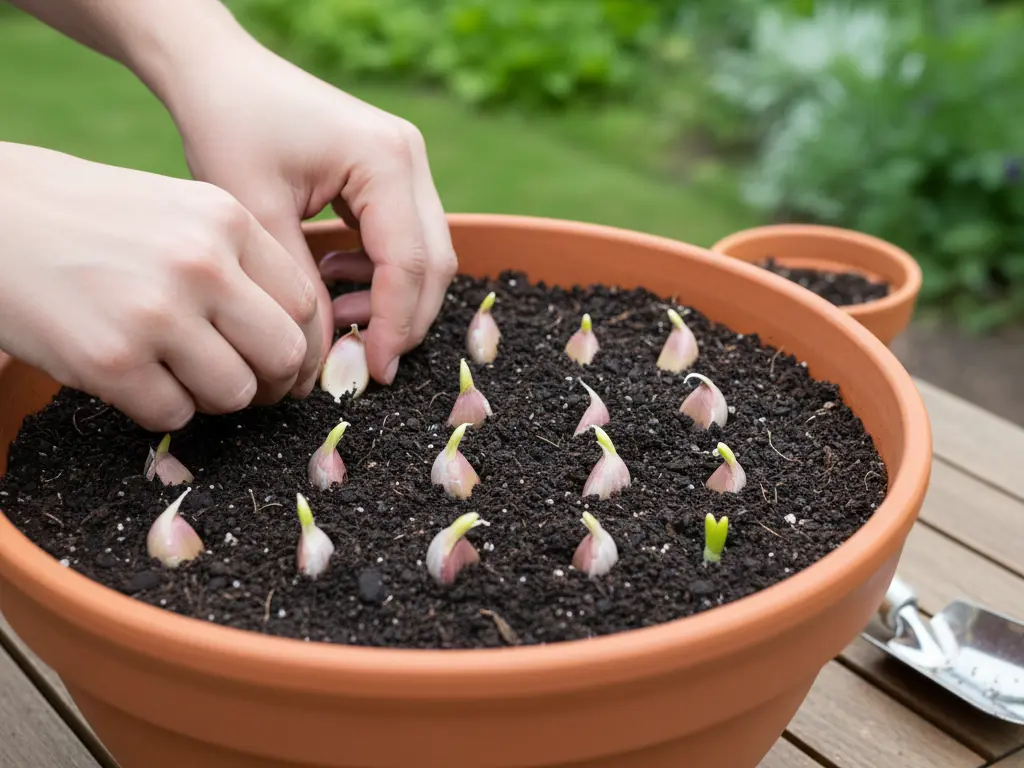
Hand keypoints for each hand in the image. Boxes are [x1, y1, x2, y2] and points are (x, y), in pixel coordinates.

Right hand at [0, 142, 319, 430]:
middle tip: (246, 385)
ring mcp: (156, 313)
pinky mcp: (111, 360)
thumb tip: (293, 339)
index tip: (285, 365)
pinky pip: (174, 415)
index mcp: (227, 220)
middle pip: (283, 355)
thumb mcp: (179, 211)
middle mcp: (201, 264)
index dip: (302, 346)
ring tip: (179, 375)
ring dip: (214, 398)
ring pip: (235, 393)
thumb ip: (239, 262)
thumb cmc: (92, 219)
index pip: (304, 305)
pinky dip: (160, 408)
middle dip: (272, 382)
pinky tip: (134, 378)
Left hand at [163, 39, 456, 385]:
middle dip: (402, 319)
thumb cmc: (229, 125)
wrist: (218, 72)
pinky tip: (334, 277)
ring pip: (425, 255)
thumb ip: (300, 287)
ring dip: (390, 297)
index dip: (394, 325)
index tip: (372, 372)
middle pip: (433, 263)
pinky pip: (403, 239)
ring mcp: (406, 164)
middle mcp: (410, 158)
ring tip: (335, 311)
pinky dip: (378, 272)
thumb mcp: (258, 214)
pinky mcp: (391, 174)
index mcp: (386, 160)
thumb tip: (326, 357)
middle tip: (363, 362)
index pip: (410, 263)